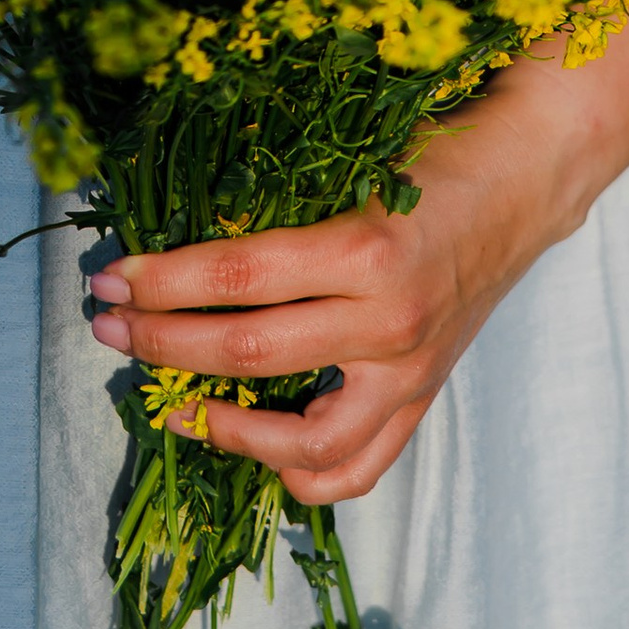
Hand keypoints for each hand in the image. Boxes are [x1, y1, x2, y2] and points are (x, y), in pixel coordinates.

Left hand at [84, 77, 583, 506]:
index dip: (161, 280)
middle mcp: (389, 321)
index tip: (108, 278)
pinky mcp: (422, 400)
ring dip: (218, 425)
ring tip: (169, 400)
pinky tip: (253, 445)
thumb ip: (278, 208)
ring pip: (299, 440)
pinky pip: (354, 468)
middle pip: (249, 351)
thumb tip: (174, 238)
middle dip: (161, 340)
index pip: (237, 277)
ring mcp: (410, 373)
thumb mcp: (350, 164)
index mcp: (366, 248)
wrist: (523, 182)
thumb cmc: (427, 155)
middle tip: (105, 326)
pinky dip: (296, 473)